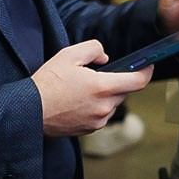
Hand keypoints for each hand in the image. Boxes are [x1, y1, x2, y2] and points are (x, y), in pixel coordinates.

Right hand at [35, 39, 149, 135]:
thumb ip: (94, 49)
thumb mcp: (69, 54)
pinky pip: (101, 115)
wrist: (30, 110)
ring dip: (105, 95)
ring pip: (112, 104)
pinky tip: (78, 101)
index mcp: (102, 87)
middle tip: (97, 74)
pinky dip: (96, 106)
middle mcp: (104, 107)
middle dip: (116, 81)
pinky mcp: (90, 130)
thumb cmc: (48, 83)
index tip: (148, 66)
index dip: (146, 71)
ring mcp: (98, 121)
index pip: (138, 81)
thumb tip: (105, 58)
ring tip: (82, 90)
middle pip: (123, 91)